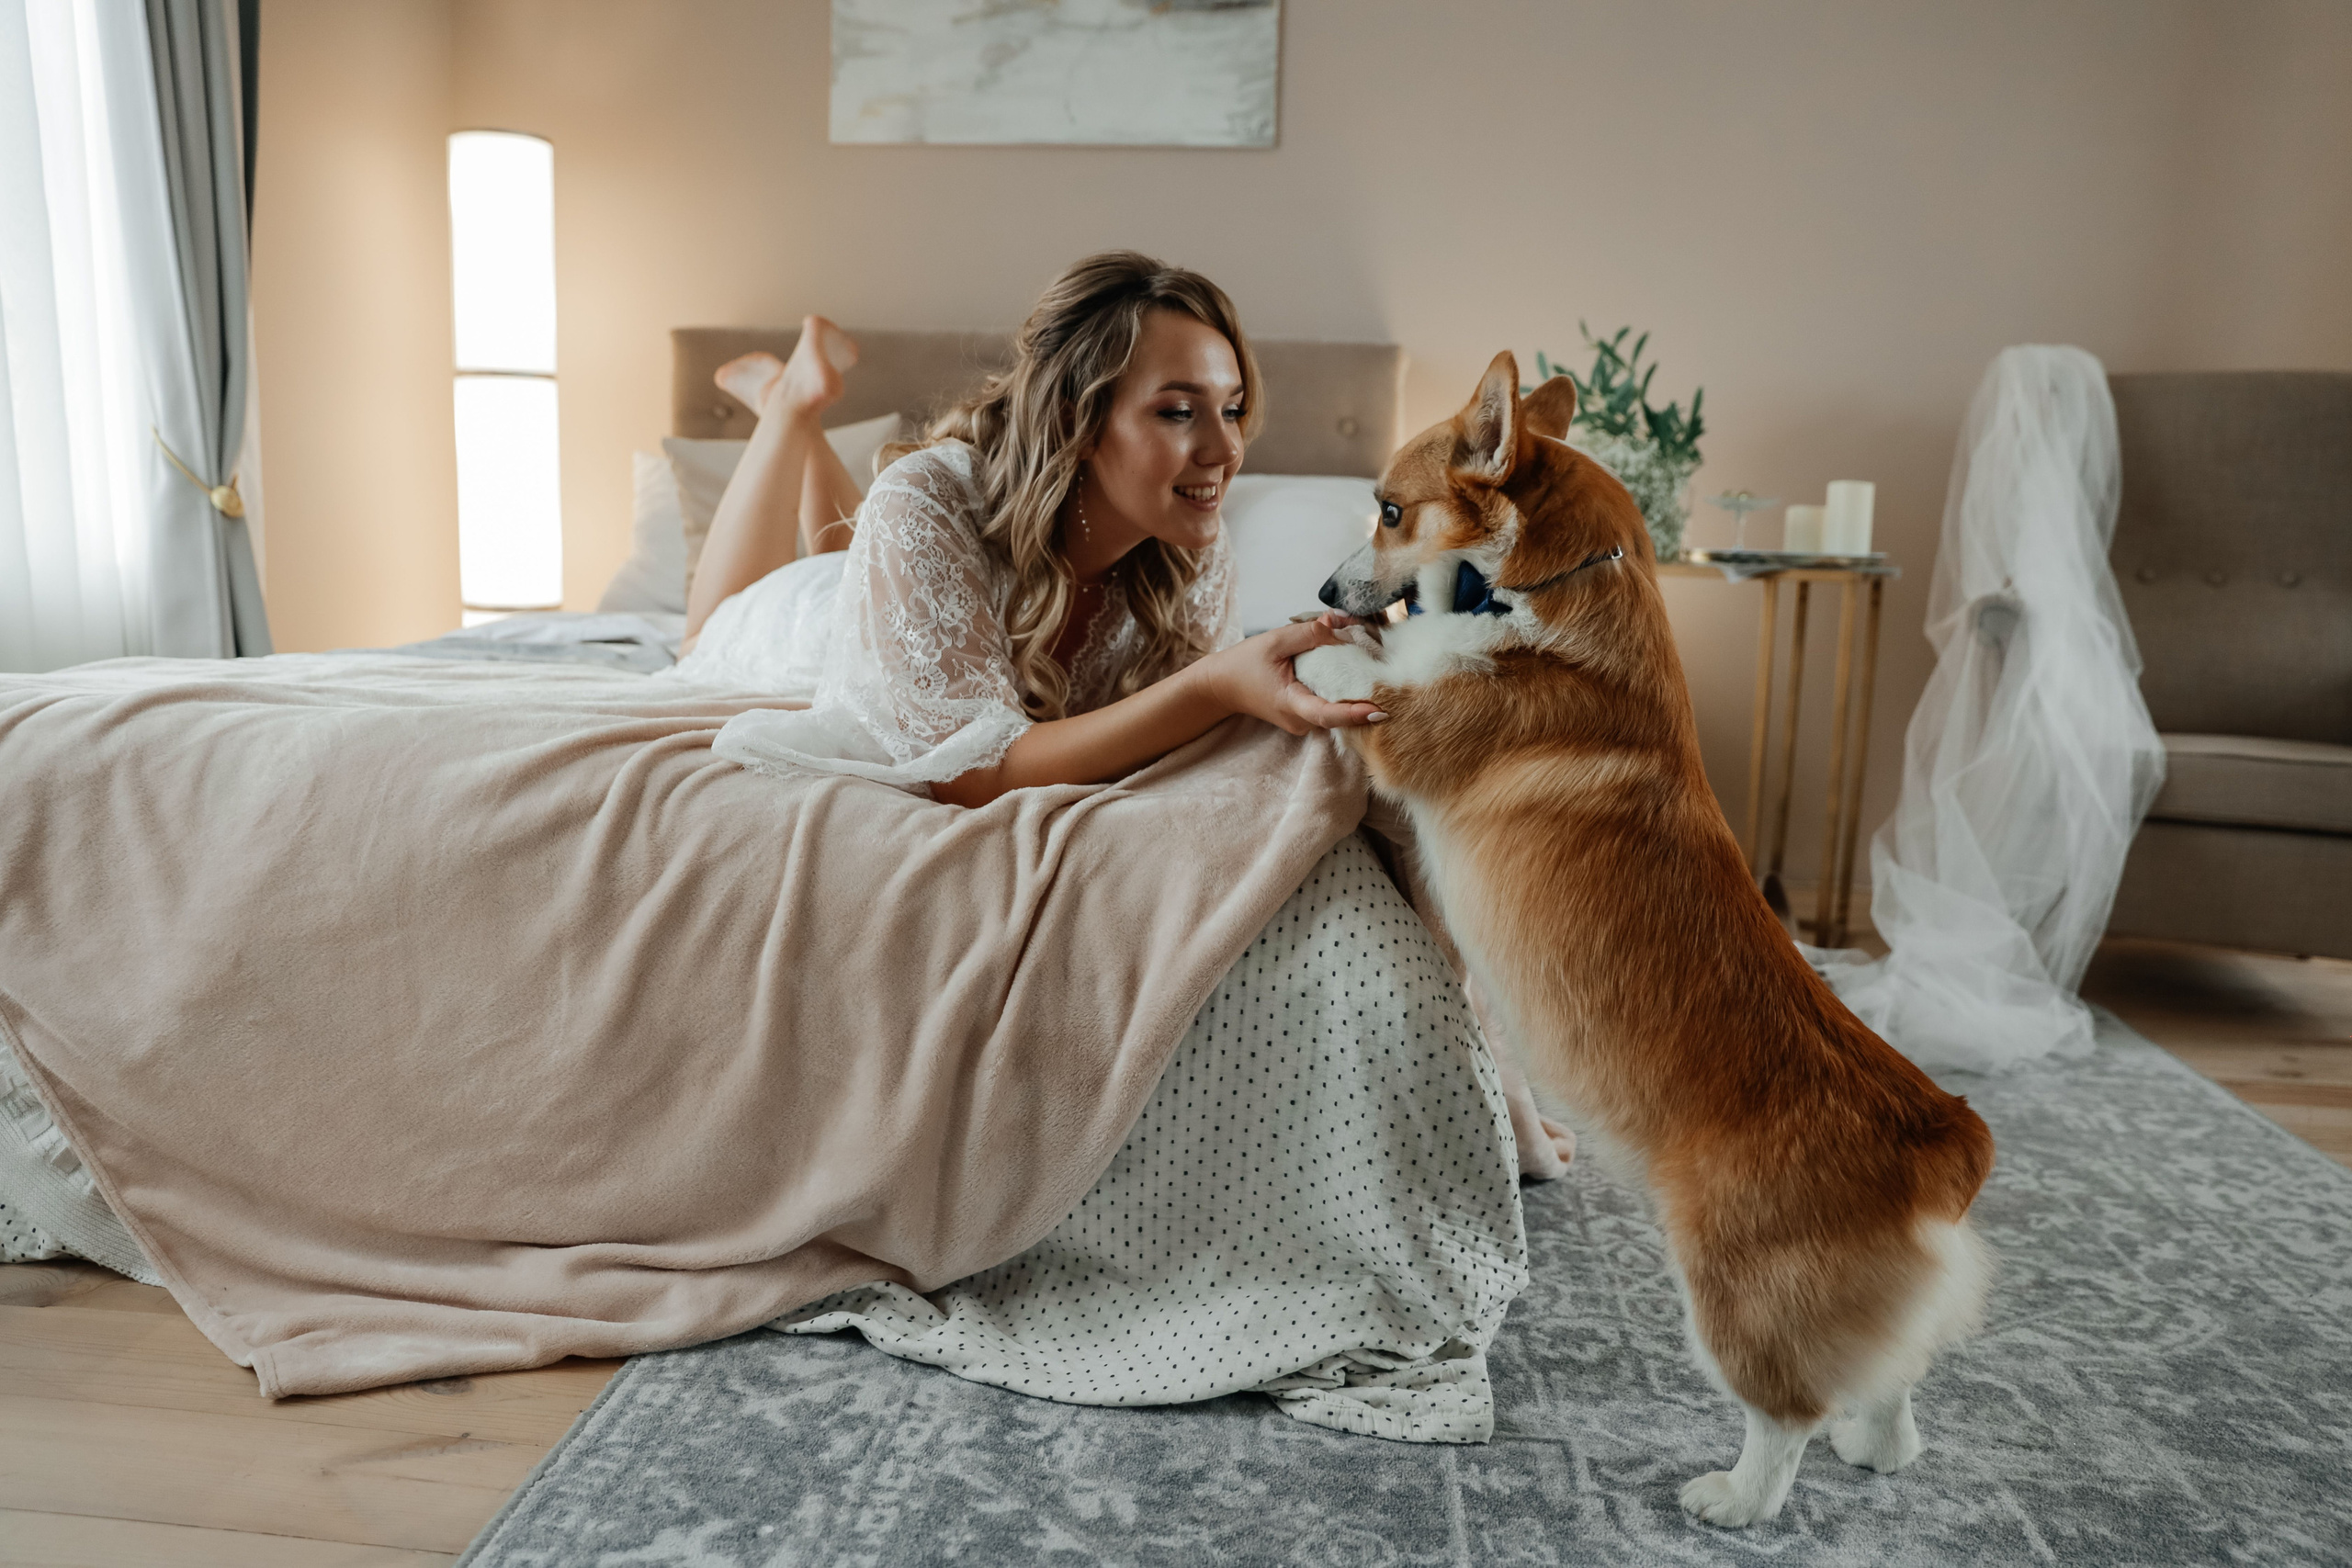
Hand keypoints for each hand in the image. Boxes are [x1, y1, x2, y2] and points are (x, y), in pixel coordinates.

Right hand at [1199, 618, 1385, 735]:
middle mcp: (1300, 720)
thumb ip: (1308, 633)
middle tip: (1388, 679)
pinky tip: (1354, 675)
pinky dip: (1341, 692)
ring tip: (1375, 673)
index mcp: (1291, 703)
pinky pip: (1328, 707)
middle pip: (1339, 714)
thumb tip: (1339, 624)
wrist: (1221, 686)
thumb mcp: (1274, 641)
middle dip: (1363, 698)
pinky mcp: (1304, 717)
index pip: (1328, 715)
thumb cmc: (1243, 664)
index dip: (1354, 713)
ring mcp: (1302, 722)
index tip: (1379, 711)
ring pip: (1335, 711)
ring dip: (1354, 693)